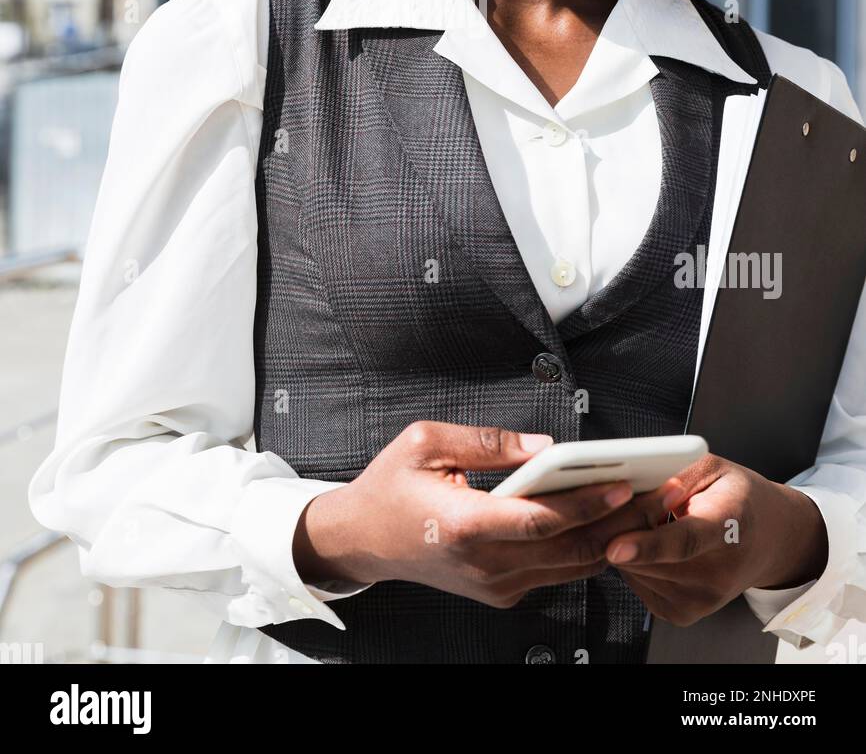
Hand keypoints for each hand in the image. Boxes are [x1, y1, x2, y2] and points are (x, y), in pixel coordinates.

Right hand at [292, 421, 684, 608]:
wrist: (363, 539)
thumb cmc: (391, 486)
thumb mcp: (426, 441)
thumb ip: (488, 441)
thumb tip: (544, 444)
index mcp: (464, 525)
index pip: (540, 521)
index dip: (585, 504)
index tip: (620, 484)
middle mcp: (483, 564)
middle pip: (567, 549)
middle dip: (616, 522)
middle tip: (654, 494)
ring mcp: (493, 585)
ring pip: (567, 567)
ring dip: (609, 538)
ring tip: (644, 507)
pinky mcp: (499, 592)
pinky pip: (553, 572)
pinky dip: (583, 550)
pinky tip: (607, 523)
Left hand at [596, 453, 828, 625]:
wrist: (768, 540)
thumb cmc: (738, 499)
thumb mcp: (714, 469)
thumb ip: (674, 476)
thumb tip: (634, 491)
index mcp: (729, 525)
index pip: (684, 541)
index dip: (647, 545)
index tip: (616, 546)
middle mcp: (717, 573)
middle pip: (648, 558)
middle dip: (623, 528)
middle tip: (636, 505)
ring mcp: (701, 599)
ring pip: (633, 570)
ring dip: (629, 544)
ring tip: (657, 525)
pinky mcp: (682, 614)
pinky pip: (636, 582)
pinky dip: (636, 562)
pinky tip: (658, 546)